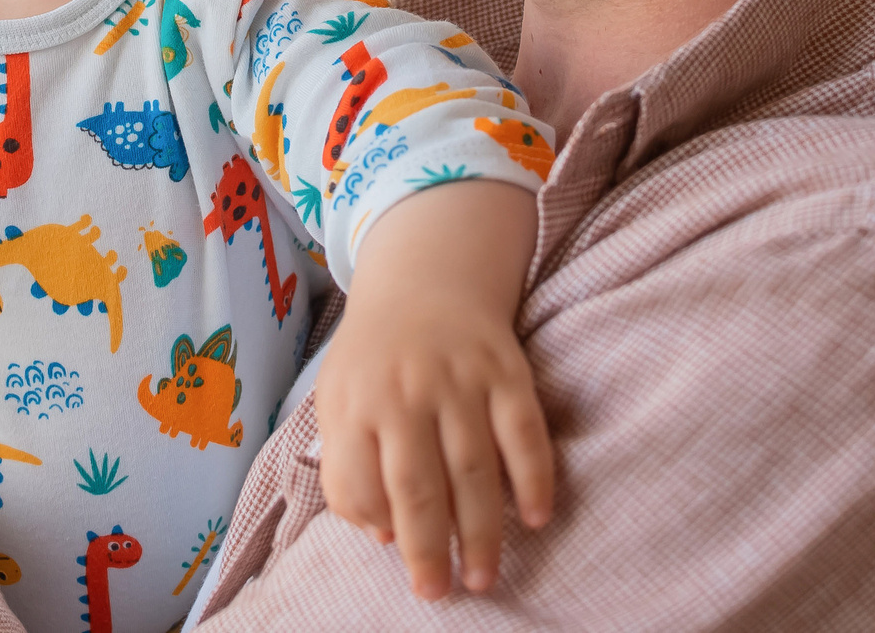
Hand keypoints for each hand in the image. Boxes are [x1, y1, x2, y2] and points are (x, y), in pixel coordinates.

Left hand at [317, 289, 552, 597]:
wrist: (425, 281)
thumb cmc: (375, 360)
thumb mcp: (338, 401)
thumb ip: (348, 467)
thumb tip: (382, 535)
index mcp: (356, 402)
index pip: (362, 479)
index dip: (381, 527)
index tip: (402, 564)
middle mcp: (406, 391)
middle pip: (419, 484)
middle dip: (430, 547)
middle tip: (440, 592)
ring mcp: (459, 380)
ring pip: (474, 469)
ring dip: (482, 530)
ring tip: (484, 576)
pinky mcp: (506, 372)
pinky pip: (524, 433)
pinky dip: (534, 477)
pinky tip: (535, 518)